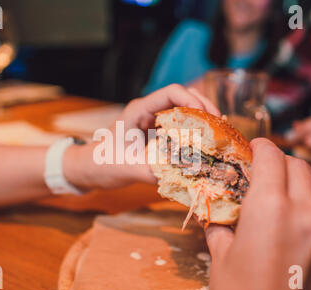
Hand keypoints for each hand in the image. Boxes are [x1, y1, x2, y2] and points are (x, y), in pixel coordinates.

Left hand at [64, 84, 220, 189]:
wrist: (88, 170)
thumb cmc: (100, 163)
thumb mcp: (125, 168)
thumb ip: (152, 171)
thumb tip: (185, 176)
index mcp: (140, 110)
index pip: (172, 92)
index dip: (194, 101)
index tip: (209, 117)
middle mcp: (149, 112)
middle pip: (184, 99)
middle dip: (205, 110)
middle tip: (222, 128)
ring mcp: (153, 123)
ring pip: (185, 113)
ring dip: (202, 122)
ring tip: (219, 136)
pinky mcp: (156, 136)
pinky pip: (180, 129)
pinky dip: (195, 135)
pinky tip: (205, 148)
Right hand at [205, 138, 310, 289]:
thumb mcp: (221, 259)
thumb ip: (220, 229)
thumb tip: (216, 216)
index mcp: (269, 208)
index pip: (271, 157)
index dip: (260, 147)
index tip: (250, 147)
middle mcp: (302, 212)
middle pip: (296, 165)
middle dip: (277, 160)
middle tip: (258, 168)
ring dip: (297, 181)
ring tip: (278, 192)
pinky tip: (299, 216)